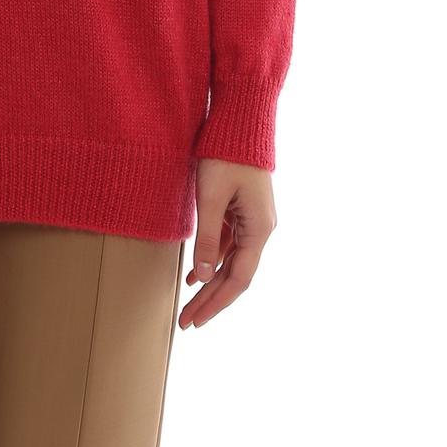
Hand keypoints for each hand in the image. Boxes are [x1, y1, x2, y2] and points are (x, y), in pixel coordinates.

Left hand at [178, 156, 276, 328]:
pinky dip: (211, 260)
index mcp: (259, 229)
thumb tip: (201, 276)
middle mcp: (260, 229)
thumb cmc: (225, 156)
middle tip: (186, 323)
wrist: (239, 123)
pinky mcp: (242, 211)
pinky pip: (227, 244)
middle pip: (235, 275)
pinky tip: (195, 274)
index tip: (195, 322)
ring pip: (230, 262)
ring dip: (210, 283)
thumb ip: (206, 237)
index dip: (216, 303)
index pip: (238, 279)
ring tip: (188, 305)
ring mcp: (252, 220)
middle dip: (211, 300)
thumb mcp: (211, 197)